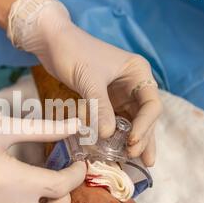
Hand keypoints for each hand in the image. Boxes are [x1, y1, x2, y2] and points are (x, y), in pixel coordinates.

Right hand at [0, 96, 85, 202]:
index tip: (80, 161)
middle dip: (64, 202)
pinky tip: (24, 185)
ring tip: (44, 179)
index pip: (57, 188)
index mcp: (4, 178)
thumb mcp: (3, 124)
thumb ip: (43, 130)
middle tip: (61, 177)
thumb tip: (74, 126)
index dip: (76, 174)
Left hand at [8, 0, 162, 165]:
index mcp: (138, 72)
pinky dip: (116, 134)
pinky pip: (115, 119)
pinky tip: (118, 150)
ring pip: (132, 120)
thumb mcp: (89, 80)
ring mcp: (120, 92)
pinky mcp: (105, 99)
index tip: (133, 142)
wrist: (52, 41)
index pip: (151, 104)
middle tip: (140, 160)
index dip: (145, 125)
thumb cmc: (73, 52)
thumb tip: (110, 136)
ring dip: (134, 139)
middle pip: (145, 115)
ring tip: (137, 161)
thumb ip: (100, 107)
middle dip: (144, 137)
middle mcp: (133, 83)